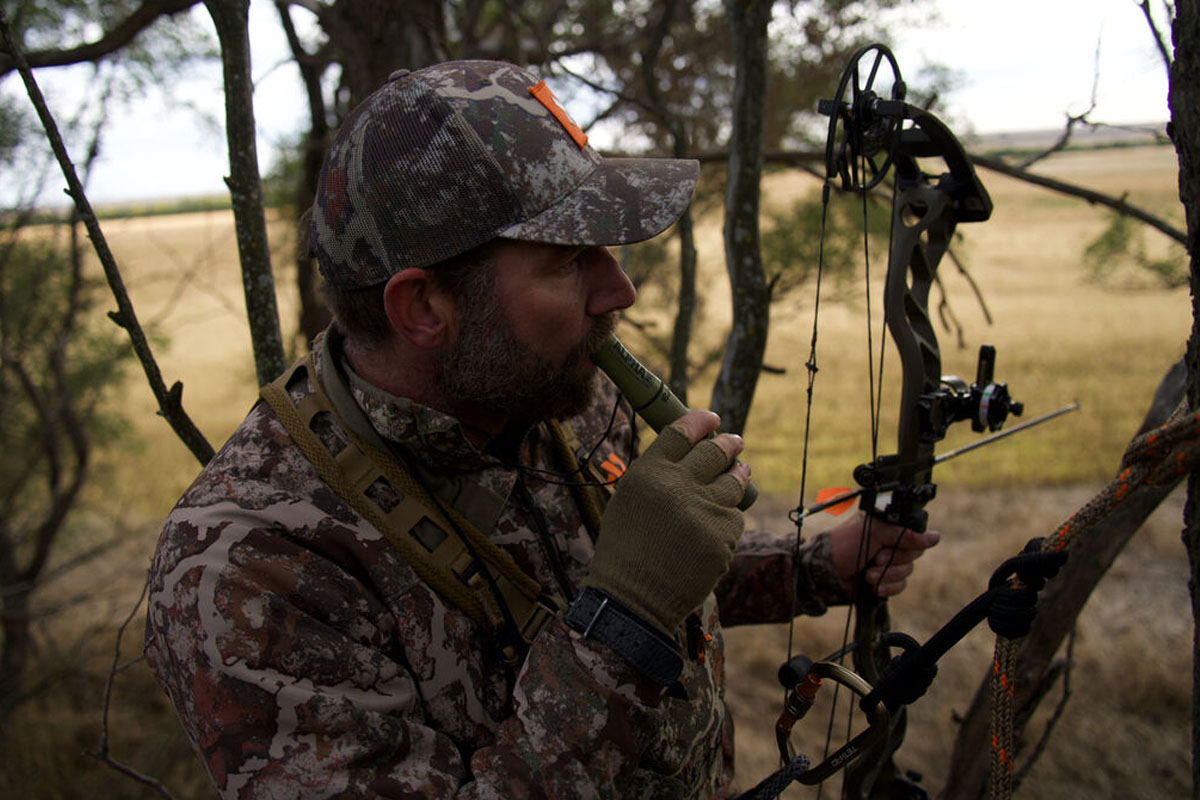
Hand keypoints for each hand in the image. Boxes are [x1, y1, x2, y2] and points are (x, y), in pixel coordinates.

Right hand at [585, 409, 749, 633]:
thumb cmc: (625, 549)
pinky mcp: (723, 537)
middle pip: (713, 451)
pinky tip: (717, 526)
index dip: (700, 421)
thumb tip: (690, 450)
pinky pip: (734, 518)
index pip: (680, 433)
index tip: (711, 418)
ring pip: (733, 481)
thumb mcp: (629, 500)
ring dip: (738, 472)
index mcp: (648, 473)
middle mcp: (677, 486)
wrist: (633, 599)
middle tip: (733, 440)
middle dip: (727, 443)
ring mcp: (704, 511)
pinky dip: (728, 519)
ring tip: (740, 469)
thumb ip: (657, 473)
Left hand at [828, 513, 939, 596]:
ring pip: (907, 571)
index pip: (915, 534)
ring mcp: (888, 562)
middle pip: (914, 554)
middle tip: (875, 557)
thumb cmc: (844, 546)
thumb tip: (935, 537)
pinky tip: (874, 586)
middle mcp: (890, 543)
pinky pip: (900, 586)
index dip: (908, 542)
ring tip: (868, 573)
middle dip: (893, 559)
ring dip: (887, 574)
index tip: (894, 545)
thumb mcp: (874, 533)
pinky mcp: (885, 580)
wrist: (826, 574)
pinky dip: (887, 586)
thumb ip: (905, 534)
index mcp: (888, 527)